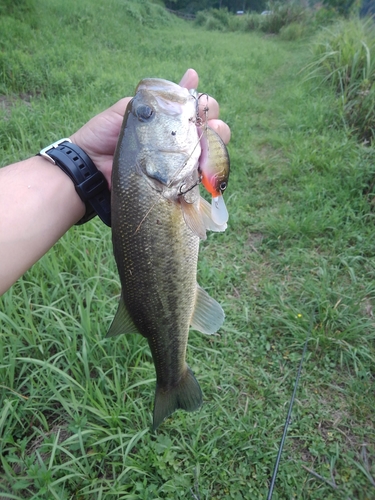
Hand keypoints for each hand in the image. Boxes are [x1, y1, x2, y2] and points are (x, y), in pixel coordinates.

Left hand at [70, 69, 230, 188]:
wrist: (91, 167)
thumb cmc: (103, 136)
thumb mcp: (128, 109)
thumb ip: (155, 99)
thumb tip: (190, 77)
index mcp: (165, 123)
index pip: (192, 110)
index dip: (202, 103)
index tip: (200, 100)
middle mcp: (175, 142)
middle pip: (206, 128)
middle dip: (213, 120)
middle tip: (207, 120)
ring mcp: (177, 164)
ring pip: (209, 151)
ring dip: (218, 139)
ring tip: (214, 133)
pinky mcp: (176, 184)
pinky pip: (199, 177)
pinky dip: (210, 167)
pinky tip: (210, 159)